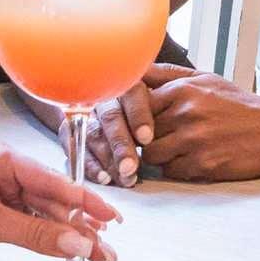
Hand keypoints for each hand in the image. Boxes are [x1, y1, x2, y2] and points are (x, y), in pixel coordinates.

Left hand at [0, 142, 117, 260]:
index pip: (51, 179)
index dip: (83, 200)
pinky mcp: (5, 217)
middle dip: (83, 223)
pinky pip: (38, 227)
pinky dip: (57, 241)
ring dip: (74, 235)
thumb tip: (80, 241)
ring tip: (100, 255)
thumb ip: (36, 233)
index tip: (109, 217)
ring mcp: (8, 195)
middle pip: (55, 198)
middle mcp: (8, 171)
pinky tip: (76, 251)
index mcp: (2, 157)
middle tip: (108, 246)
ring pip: (50, 216)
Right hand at [82, 72, 162, 186]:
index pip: (130, 92)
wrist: (134, 112)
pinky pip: (76, 148)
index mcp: (129, 83)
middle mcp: (107, 97)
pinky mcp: (74, 134)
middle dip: (121, 144)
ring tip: (125, 177)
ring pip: (94, 134)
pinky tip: (105, 177)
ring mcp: (89, 116)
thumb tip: (185, 84)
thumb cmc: (165, 107)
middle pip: (110, 117)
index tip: (147, 137)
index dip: (138, 114)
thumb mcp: (173, 89)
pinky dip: (90, 164)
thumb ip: (171, 84)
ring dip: (108, 158)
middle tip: (133, 167)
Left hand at [136, 60, 259, 182]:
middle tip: (154, 139)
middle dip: (144, 138)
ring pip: (151, 155)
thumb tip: (136, 69)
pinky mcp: (203, 164)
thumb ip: (169, 75)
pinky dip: (176, 169)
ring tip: (175, 150)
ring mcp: (194, 140)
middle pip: (141, 131)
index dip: (135, 115)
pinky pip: (171, 171)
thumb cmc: (238, 105)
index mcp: (183, 89)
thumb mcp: (206, 79)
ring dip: (159, 156)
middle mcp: (185, 113)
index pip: (137, 103)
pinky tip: (192, 160)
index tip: (139, 122)